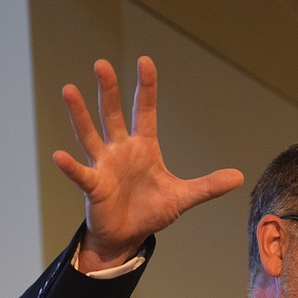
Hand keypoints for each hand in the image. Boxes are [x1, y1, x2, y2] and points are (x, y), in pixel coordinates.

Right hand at [53, 56, 243, 270]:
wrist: (127, 236)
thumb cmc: (150, 211)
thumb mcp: (182, 197)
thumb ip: (208, 186)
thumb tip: (239, 177)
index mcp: (143, 147)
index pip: (145, 111)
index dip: (146, 87)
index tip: (144, 61)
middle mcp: (120, 150)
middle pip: (112, 114)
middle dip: (108, 90)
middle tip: (101, 64)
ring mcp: (104, 165)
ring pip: (90, 134)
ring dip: (79, 114)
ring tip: (68, 90)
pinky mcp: (94, 186)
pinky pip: (81, 174)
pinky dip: (70, 167)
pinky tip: (59, 156)